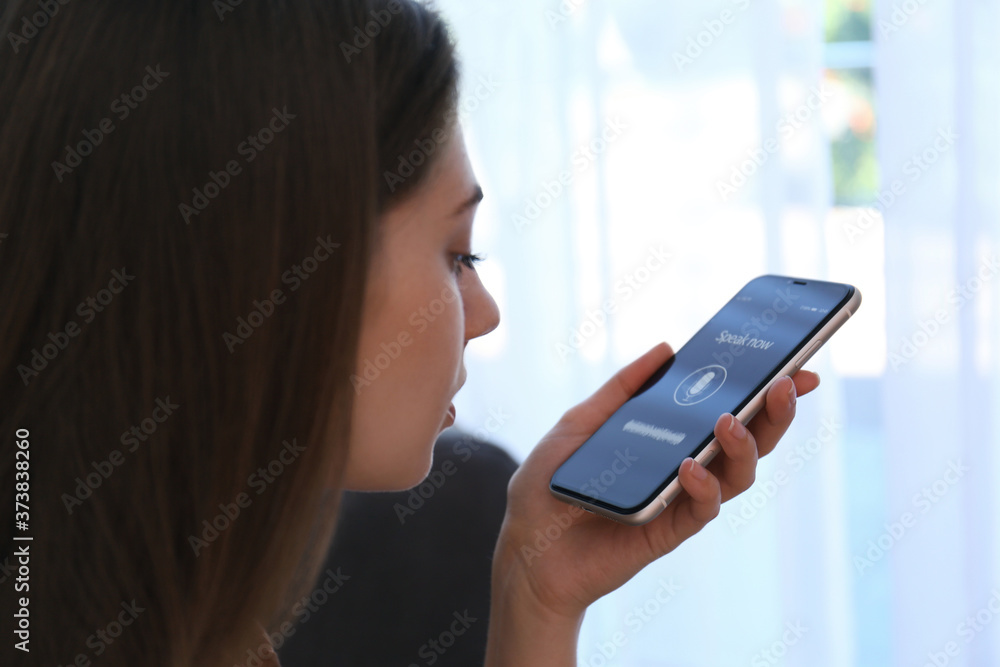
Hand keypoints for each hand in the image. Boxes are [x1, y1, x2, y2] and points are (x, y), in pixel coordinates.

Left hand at [491, 341, 819, 621]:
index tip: (792, 364)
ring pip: (738, 476)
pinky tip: (689, 466)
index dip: (764, 390)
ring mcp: (680, 500)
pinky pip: (701, 510)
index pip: (729, 410)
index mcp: (671, 439)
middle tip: (787, 384)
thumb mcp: (579, 423)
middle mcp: (685, 467)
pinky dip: (703, 486)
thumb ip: (621, 390)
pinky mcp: (668, 530)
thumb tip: (667, 349)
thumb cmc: (549, 485)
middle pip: (748, 440)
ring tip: (727, 421)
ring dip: (743, 446)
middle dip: (774, 411)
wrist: (526, 548)